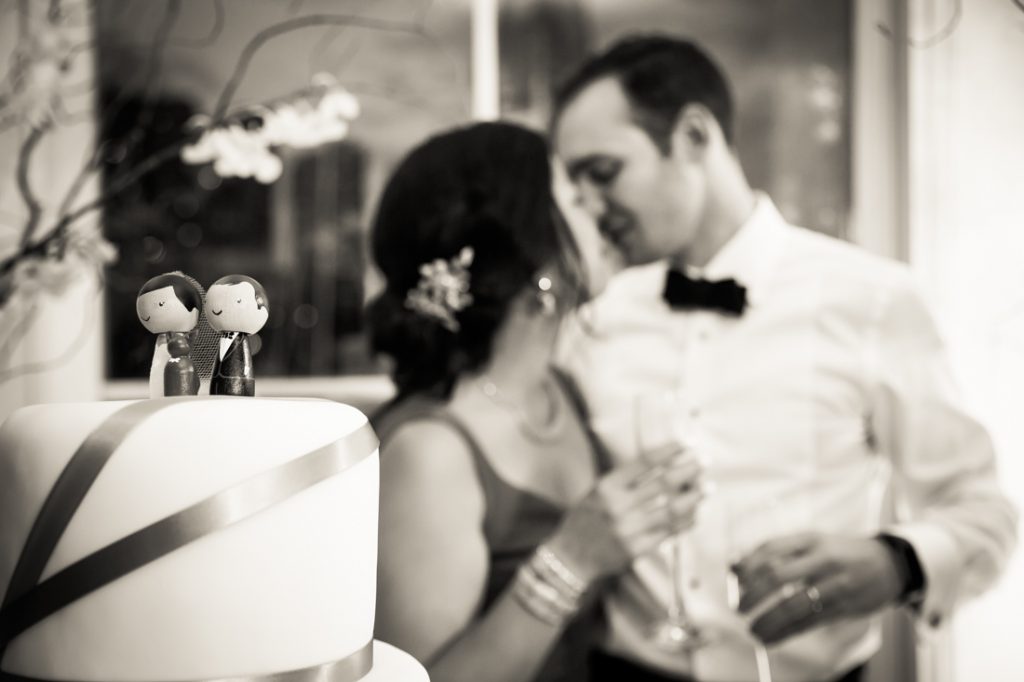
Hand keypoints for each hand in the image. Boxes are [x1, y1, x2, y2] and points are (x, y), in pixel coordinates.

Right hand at [547, 443, 704, 585]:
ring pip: (671, 509)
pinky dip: (685, 522)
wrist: (571, 557)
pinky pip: (669, 532)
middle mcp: (619, 505)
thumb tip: (661, 467)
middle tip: (704, 462)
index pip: (644, 463)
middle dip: (688, 471)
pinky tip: (695, 514)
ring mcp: (630, 528)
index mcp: (607, 486)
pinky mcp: (638, 548)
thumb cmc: (585, 520)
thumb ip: (624, 481)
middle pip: (663, 483)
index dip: (668, 453)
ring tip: (707, 488)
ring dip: (693, 497)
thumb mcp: (597, 493)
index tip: (686, 446)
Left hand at [732, 533, 902, 644]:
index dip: (749, 565)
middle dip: (754, 595)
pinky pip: (809, 623)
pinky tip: (770, 638)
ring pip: (793, 605)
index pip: (771, 549)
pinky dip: (786, 633)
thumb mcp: (811, 543)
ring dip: (768, 620)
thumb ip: (775, 552)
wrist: (889, 565)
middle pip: (778, 575)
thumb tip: (734, 565)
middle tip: (739, 607)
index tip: (736, 580)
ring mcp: (834, 584)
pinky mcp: (843, 607)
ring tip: (752, 630)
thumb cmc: (840, 553)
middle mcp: (822, 559)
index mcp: (810, 539)